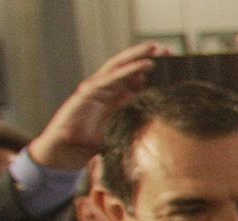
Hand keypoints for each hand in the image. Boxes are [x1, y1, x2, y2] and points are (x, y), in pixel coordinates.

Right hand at [28, 42, 165, 169]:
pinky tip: (143, 65)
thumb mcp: (122, 133)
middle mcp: (106, 91)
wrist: (66, 153)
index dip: (151, 71)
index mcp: (115, 99)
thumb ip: (137, 125)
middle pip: (127, 68)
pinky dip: (127, 71)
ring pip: (118, 67)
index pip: (135, 80)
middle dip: (145, 57)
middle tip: (166, 49)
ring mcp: (95, 90)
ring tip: (155, 50)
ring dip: (136, 57)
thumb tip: (163, 126)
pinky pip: (109, 78)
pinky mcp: (87, 93)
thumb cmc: (92, 145)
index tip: (172, 63)